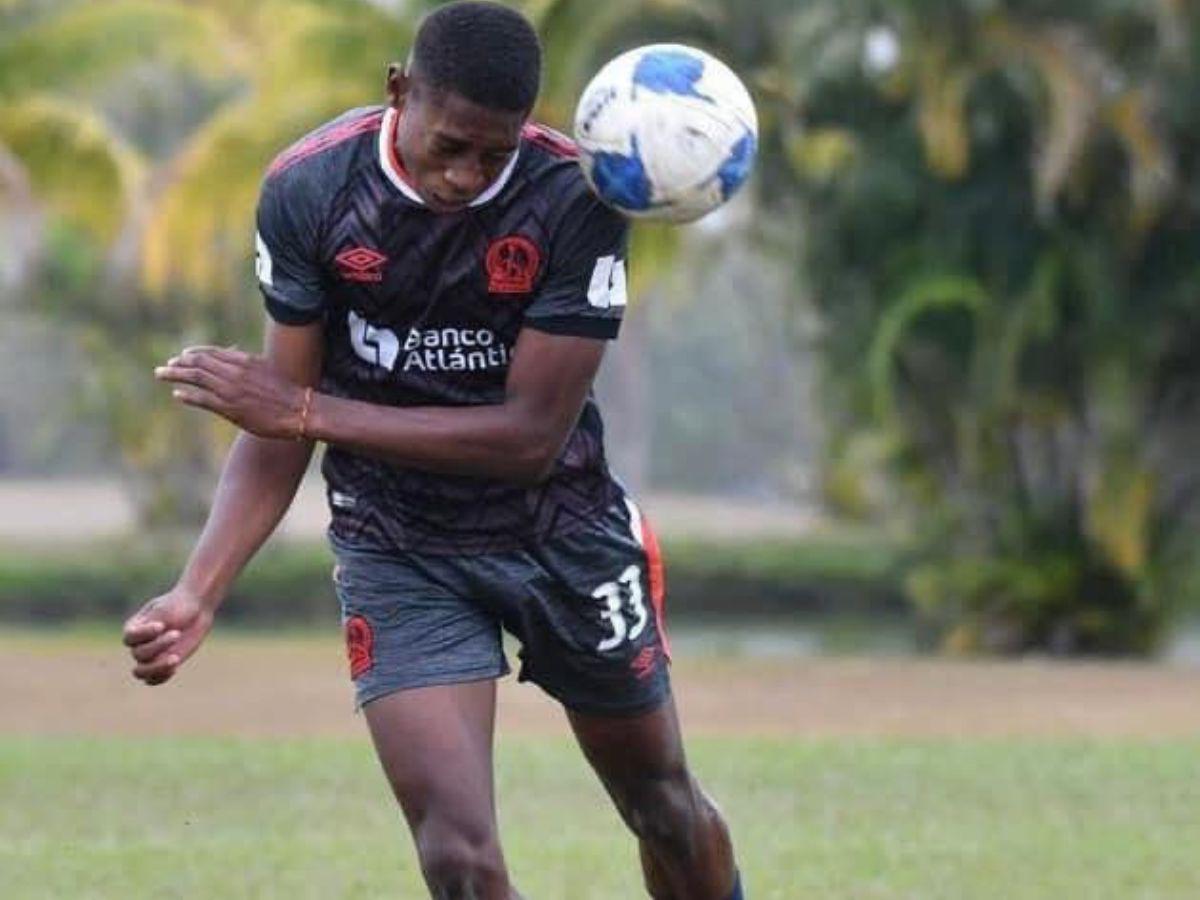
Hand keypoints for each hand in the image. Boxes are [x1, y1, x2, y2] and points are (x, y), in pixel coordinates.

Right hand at [122, 587, 213, 684]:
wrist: (196, 610)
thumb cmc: (179, 605)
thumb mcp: (166, 609)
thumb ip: (154, 621)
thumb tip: (152, 633)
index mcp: (134, 628)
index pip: (130, 638)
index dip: (144, 635)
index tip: (161, 626)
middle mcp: (138, 644)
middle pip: (138, 655)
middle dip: (158, 646)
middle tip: (177, 633)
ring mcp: (150, 656)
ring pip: (141, 672)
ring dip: (158, 667)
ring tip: (175, 658)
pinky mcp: (163, 664)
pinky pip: (153, 680)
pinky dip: (161, 677)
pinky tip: (175, 668)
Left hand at [155, 346, 307, 439]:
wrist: (298, 410)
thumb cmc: (285, 392)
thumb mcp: (266, 369)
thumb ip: (247, 364)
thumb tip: (234, 356)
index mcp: (244, 360)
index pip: (211, 352)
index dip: (194, 353)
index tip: (183, 355)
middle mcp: (234, 372)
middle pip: (199, 362)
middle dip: (180, 362)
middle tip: (166, 365)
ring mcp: (231, 390)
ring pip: (196, 377)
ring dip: (176, 374)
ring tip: (162, 374)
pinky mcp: (230, 408)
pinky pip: (202, 399)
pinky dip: (188, 395)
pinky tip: (177, 394)